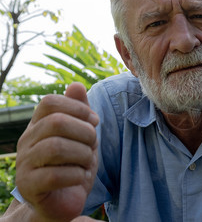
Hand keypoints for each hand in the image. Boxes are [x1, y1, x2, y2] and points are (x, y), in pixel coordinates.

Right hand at [15, 83, 98, 221]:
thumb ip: (79, 111)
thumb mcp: (82, 135)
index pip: (49, 102)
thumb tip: (76, 84)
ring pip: (56, 147)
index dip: (77, 108)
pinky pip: (55, 175)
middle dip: (84, 131)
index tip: (94, 121)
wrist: (64, 199)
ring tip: (87, 162)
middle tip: (93, 144)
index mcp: (38, 125)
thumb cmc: (74, 164)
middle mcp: (27, 141)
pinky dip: (77, 175)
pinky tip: (80, 177)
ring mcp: (25, 164)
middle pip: (55, 122)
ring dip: (82, 154)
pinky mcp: (29, 186)